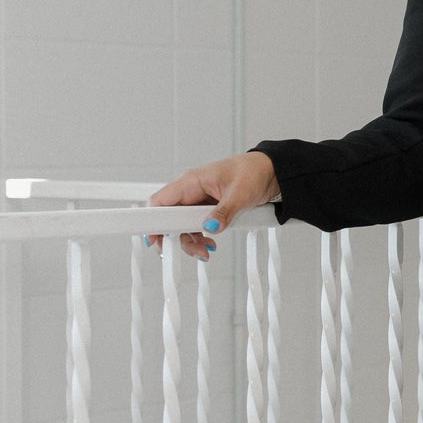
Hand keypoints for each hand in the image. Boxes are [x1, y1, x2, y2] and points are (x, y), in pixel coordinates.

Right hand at [145, 153, 278, 259]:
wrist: (270, 172)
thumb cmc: (253, 172)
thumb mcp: (240, 193)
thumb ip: (224, 212)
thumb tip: (210, 227)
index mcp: (191, 181)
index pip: (161, 201)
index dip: (153, 221)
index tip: (154, 239)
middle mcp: (191, 191)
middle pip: (170, 219)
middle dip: (177, 237)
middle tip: (191, 250)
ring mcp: (198, 201)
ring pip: (182, 227)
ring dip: (191, 241)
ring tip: (207, 250)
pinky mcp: (208, 210)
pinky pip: (195, 227)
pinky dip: (201, 238)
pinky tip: (211, 244)